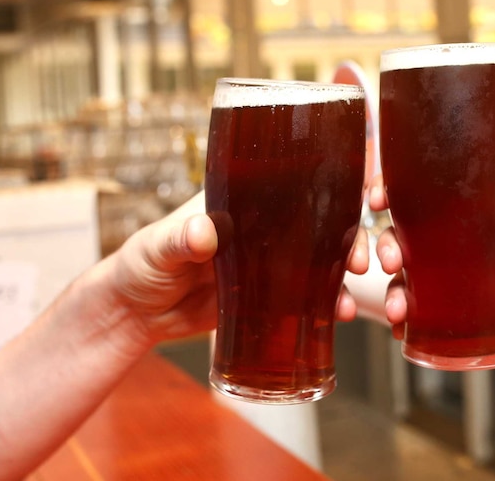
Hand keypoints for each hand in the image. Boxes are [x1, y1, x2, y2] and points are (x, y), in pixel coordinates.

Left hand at [110, 191, 368, 346]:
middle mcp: (261, 226)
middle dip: (349, 236)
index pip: (293, 179)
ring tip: (350, 296)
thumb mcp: (155, 246)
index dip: (332, 183)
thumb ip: (179, 237)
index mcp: (239, 198)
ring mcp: (267, 261)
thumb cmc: (139, 265)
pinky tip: (336, 315)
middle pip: (320, 220)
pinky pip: (304, 296)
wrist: (133, 316)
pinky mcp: (265, 296)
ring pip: (319, 259)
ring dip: (342, 273)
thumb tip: (203, 231)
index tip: (360, 195)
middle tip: (359, 261)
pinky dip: (324, 304)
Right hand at [367, 174, 494, 338]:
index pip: (414, 195)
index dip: (387, 191)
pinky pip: (408, 310)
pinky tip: (401, 330)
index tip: (379, 200)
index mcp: (460, 219)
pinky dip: (399, 320)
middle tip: (392, 263)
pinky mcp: (436, 310)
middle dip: (384, 245)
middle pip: (397, 234)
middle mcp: (441, 245)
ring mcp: (435, 278)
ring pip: (397, 275)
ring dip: (390, 290)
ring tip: (398, 311)